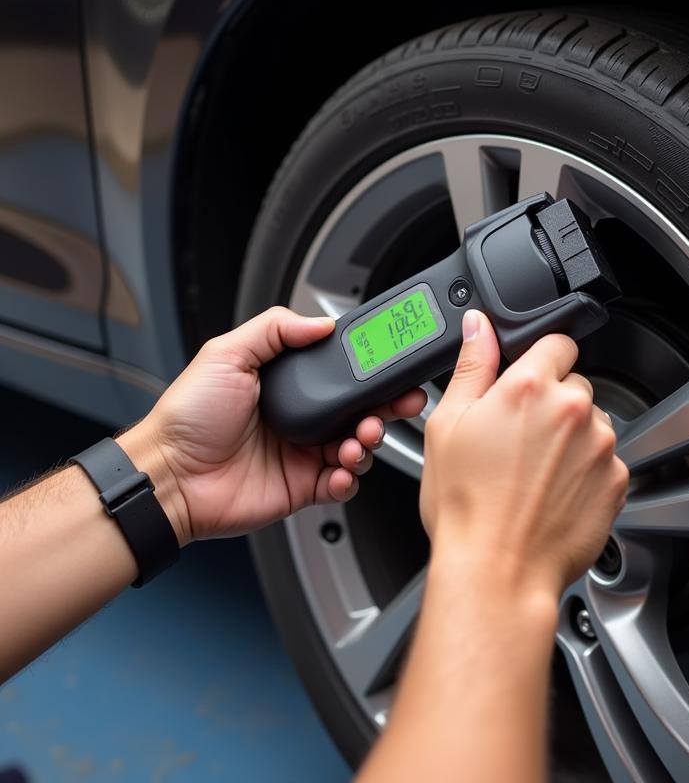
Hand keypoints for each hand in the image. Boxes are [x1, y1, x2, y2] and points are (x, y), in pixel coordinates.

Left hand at [119, 307, 426, 544]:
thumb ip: (274, 328)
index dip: (369, 370)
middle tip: (398, 403)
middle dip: (386, 406)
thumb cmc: (187, 417)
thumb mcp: (225, 354)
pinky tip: (340, 469)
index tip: (389, 366)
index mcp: (287, 384)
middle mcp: (301, 417)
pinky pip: (343, 484)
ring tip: (359, 440)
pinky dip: (351, 478)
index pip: (340, 372)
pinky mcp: (303, 487)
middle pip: (361, 409)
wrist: (170, 477)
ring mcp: (304, 454)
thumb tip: (321, 322)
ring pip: (360, 446)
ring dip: (369, 442)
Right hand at [420, 310, 627, 599]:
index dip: (540, 358)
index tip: (529, 379)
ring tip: (534, 473)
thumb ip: (472, 366)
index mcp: (529, 387)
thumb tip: (479, 326)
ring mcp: (600, 445)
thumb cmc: (466, 507)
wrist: (498, 571)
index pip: (557, 341)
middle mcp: (572, 409)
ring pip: (591, 423)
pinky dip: (585, 472)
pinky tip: (553, 492)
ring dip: (571, 437)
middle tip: (519, 439)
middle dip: (551, 403)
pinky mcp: (616, 480)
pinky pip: (604, 461)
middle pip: (573, 385)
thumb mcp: (448, 425)